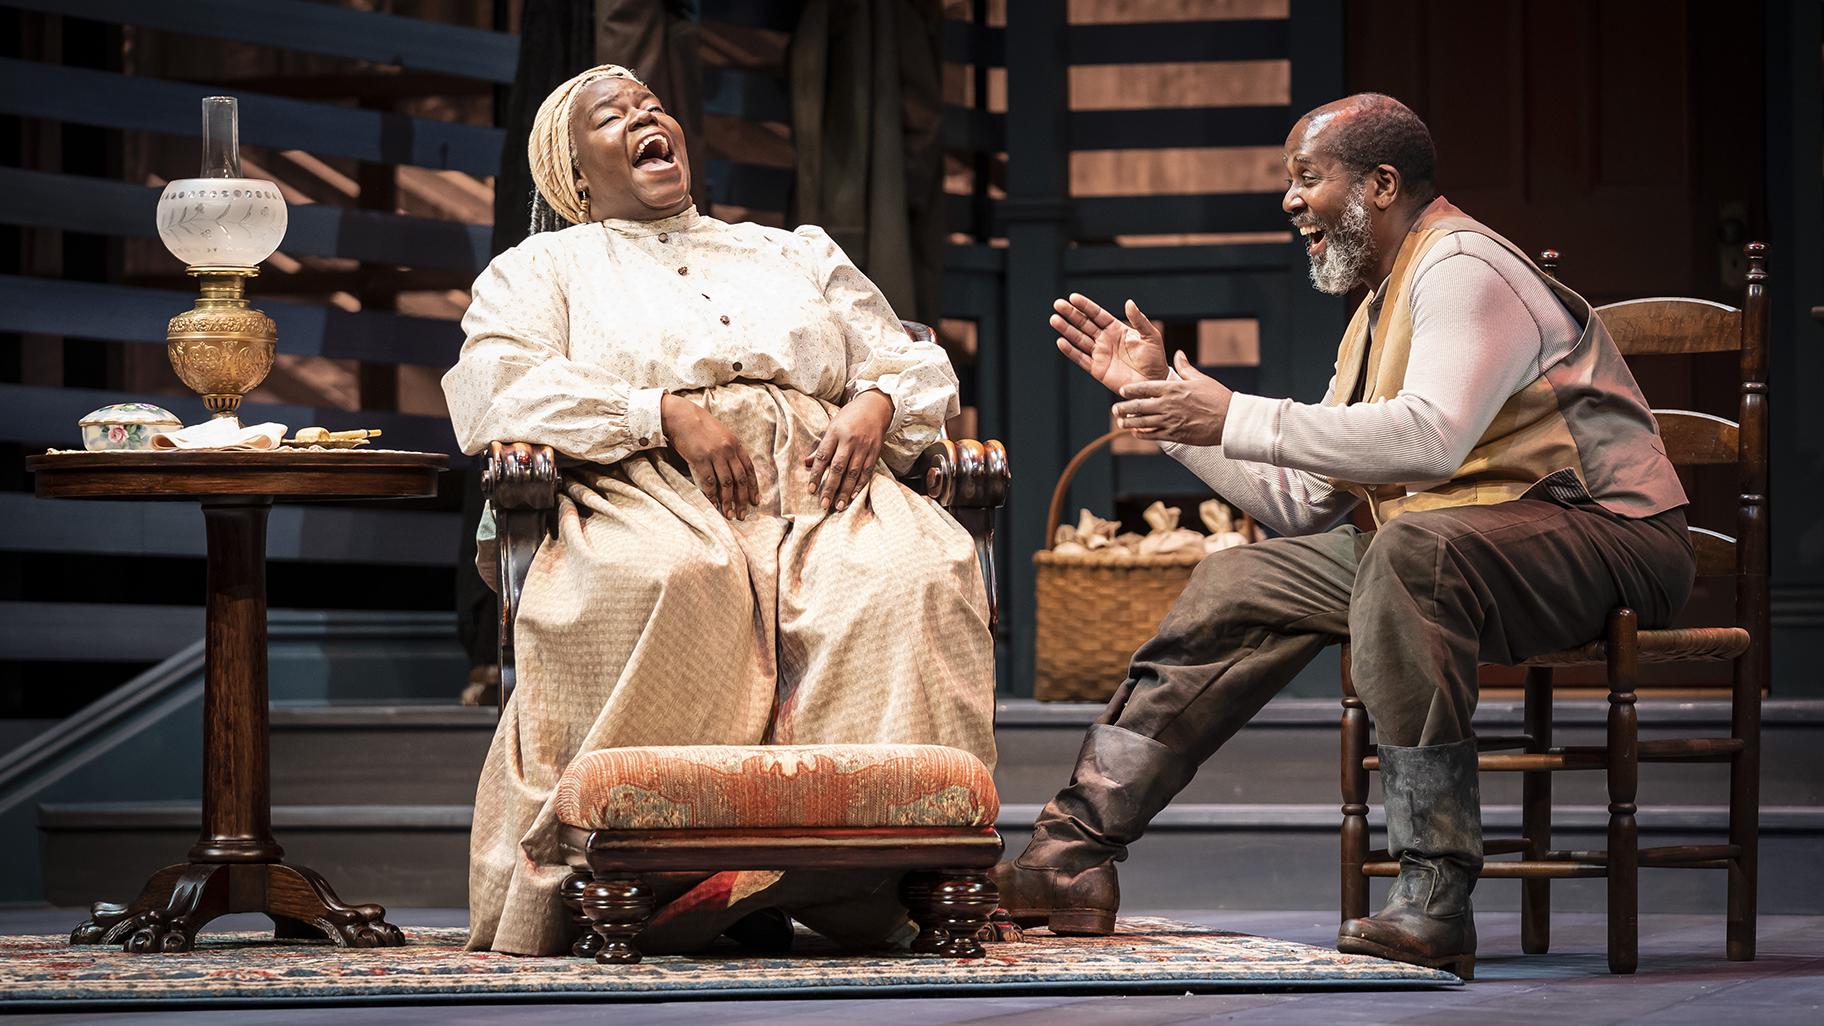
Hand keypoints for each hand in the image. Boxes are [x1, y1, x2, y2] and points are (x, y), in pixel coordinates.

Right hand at [661, 394, 757, 518]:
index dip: (753, 487)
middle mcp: (728, 450)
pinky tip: (713, 505)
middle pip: (739, 479)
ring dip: (728, 501)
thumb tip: (735, 470)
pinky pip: (708, 481)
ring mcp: (714, 454)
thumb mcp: (722, 434)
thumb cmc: (701, 426)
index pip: (749, 469)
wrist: (681, 416)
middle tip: (742, 514)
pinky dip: (711, 495)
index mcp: (736, 444)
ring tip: (729, 514)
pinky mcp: (700, 459)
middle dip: (742, 499)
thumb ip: (730, 450)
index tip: (755, 501)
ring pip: (726, 483)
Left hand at [805, 389, 892, 511]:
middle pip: (838, 467)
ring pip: (853, 472)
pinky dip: (860, 485)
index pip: (823, 456)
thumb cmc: (849, 416)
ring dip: (846, 491)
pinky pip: (867, 471)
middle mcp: (850, 440)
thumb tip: (807, 463)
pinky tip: (854, 495)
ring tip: (839, 505)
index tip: (811, 490)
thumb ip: (821, 446)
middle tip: (824, 504)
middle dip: (830, 488)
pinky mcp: (875, 452)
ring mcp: (864, 447)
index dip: (817, 474)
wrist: (875, 406)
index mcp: (835, 433)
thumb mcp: (832, 426)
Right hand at [1051, 293, 1167, 393]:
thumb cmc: (1154, 358)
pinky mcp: (1097, 369)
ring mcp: (1100, 354)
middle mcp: (1105, 340)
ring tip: (1054, 320)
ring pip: (1079, 339)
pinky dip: (1070, 351)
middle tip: (1057, 304)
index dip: (1085, 306)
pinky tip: (1061, 342)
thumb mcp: (1150, 336)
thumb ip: (1139, 320)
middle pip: (1084, 324)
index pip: (1097, 314)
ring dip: (1066, 330)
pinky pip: (1081, 359)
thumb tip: (1129, 302)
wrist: (1153, 382)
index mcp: (1116, 329)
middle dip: (1071, 314)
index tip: (1073, 298)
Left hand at [1113, 351, 1234, 445]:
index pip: (1145, 387)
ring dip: (1129, 423)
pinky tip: (1135, 433)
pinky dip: (1142, 435)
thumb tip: (1179, 353)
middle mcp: (1168, 404)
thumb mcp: (1201, 379)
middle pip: (1139, 406)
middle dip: (1124, 408)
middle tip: (1115, 409)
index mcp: (1173, 388)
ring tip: (1120, 422)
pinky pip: (1153, 435)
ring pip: (1143, 423)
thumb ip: (1185, 367)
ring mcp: (1170, 421)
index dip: (1131, 389)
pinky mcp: (1175, 435)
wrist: (1230, 420)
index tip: (1122, 390)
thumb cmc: (1217, 398)